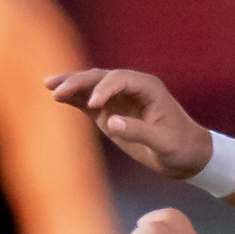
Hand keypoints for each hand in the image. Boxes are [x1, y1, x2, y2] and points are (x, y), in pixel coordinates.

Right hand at [47, 67, 212, 179]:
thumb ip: (139, 132)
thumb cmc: (180, 147)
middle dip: (79, 82)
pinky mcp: (110, 112)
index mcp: (148, 88)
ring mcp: (119, 98)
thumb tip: (110, 122)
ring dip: (71, 84)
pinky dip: (73, 98)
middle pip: (101, 77)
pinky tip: (56, 97)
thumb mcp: (163, 143)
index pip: (120, 79)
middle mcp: (131, 87)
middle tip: (57, 91)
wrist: (187, 156)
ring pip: (91, 86)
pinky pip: (88, 101)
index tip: (93, 106)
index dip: (104, 89)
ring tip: (48, 85)